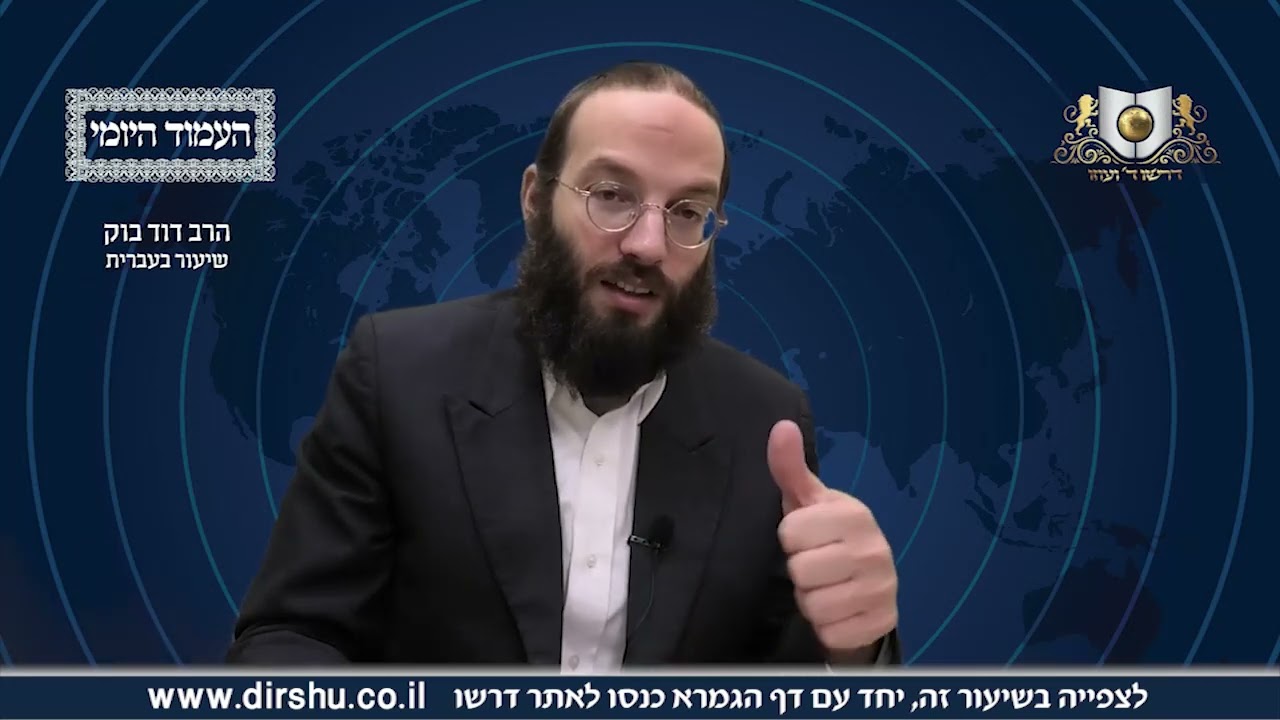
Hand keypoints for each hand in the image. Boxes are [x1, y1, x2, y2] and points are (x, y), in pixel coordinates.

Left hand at [768, 419, 897, 656]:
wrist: (868, 587)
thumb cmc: (827, 537)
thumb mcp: (807, 503)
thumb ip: (790, 468)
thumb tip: (781, 426)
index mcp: (855, 515)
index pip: (790, 533)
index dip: (791, 539)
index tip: (807, 538)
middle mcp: (875, 550)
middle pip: (800, 571)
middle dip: (800, 572)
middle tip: (816, 566)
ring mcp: (883, 589)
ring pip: (813, 605)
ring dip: (811, 601)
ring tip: (826, 587)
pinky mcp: (882, 623)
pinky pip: (831, 632)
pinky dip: (827, 626)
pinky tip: (839, 610)